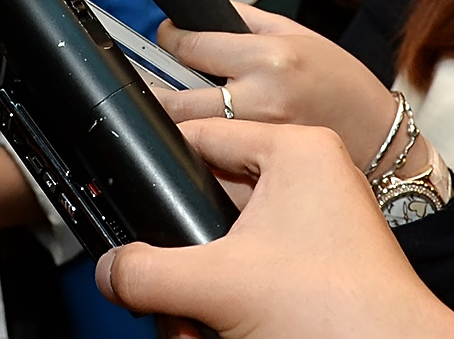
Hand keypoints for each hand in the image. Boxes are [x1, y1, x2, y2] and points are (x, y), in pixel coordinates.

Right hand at [96, 119, 453, 337]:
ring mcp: (318, 223)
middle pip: (209, 201)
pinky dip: (227, 302)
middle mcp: (311, 176)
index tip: (124, 196)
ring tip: (191, 326)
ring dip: (199, 289)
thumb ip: (144, 271)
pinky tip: (213, 332)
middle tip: (167, 296)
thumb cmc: (345, 313)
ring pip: (228, 244)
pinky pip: (252, 270)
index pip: (201, 135)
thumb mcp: (217, 285)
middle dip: (180, 259)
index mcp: (296, 149)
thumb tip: (108, 269)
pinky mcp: (319, 266)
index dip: (156, 171)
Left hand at [154, 3, 415, 179]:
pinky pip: (215, 160)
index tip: (168, 36)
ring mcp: (261, 140)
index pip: (191, 46)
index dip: (170, 38)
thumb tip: (195, 10)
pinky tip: (208, 140)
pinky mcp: (262, 168)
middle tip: (159, 83)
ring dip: (177, 123)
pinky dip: (203, 149)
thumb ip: (243, 21)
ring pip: (190, 135)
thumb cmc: (340, 80)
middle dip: (158, 91)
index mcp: (270, 57)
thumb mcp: (297, 34)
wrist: (380, 136)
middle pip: (176, 102)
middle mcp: (262, 99)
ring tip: (180, 111)